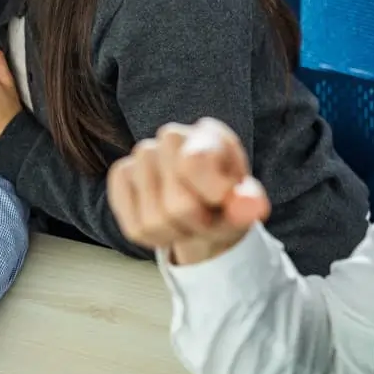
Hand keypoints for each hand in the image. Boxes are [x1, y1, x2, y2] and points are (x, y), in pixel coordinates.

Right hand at [107, 119, 271, 264]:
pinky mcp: (120, 173)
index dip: (210, 194)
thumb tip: (254, 207)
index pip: (193, 163)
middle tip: (207, 218)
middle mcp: (170, 137)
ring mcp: (141, 155)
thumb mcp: (244, 203)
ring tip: (188, 220)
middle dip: (197, 224)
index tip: (222, 202)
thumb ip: (249, 204)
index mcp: (208, 135)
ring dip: (176, 233)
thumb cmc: (225, 198)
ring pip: (153, 221)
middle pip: (177, 206)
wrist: (203, 203)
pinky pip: (134, 227)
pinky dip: (154, 238)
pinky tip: (166, 223)